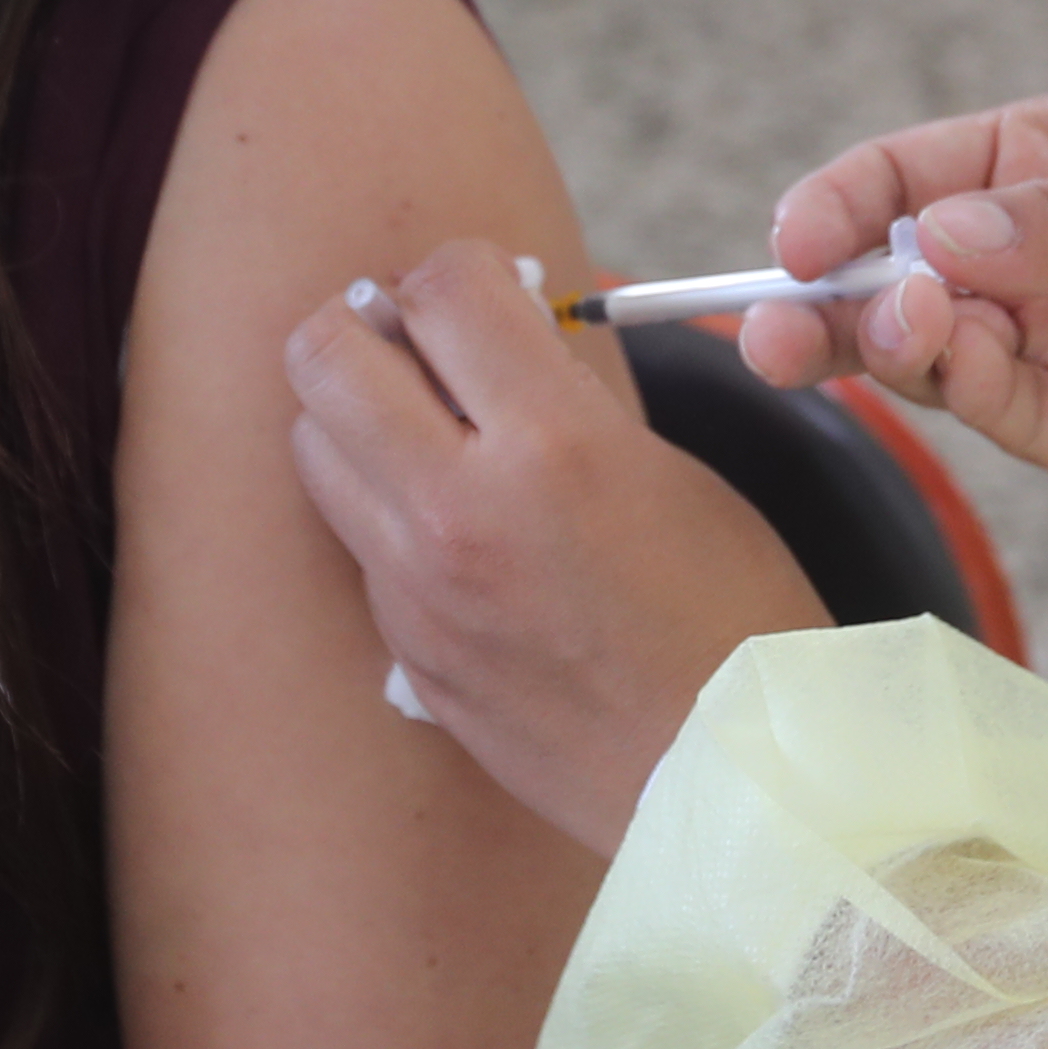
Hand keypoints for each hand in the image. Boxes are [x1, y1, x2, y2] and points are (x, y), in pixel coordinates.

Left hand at [283, 242, 835, 855]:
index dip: (463, 269)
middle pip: (324, 354)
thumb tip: (493, 338)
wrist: (734, 779)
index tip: (491, 289)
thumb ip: (561, 397)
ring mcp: (416, 592)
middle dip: (370, 324)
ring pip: (313, 446)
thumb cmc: (732, 613)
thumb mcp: (662, 468)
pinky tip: (458, 532)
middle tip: (423, 341)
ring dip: (359, 416)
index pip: (440, 287)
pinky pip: (357, 545)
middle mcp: (457, 513)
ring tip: (431, 430)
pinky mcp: (405, 653)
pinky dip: (388, 513)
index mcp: (549, 447)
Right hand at [731, 95, 1047, 504]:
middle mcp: (1024, 265)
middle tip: (773, 328)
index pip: (902, 181)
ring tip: (903, 322)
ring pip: (932, 359)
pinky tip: (960, 358)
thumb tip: (943, 237)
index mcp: (1036, 170)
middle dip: (820, 306)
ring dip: (894, 345)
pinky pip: (1005, 418)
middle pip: (888, 285)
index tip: (795, 239)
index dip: (838, 209)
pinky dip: (969, 393)